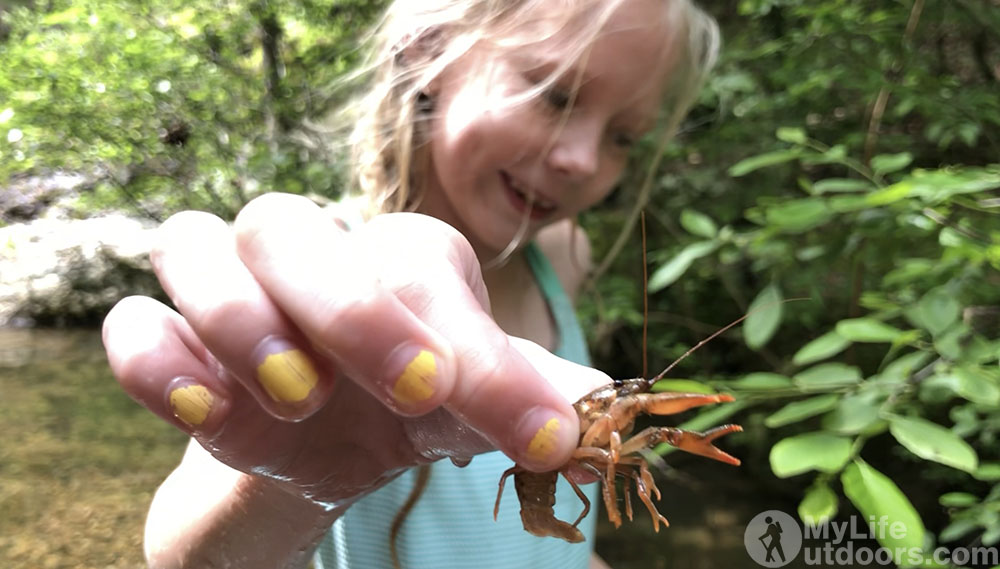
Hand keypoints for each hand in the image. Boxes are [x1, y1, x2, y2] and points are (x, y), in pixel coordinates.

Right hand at [103, 193, 609, 506]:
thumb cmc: (409, 405)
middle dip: (352, 309)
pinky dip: (157, 359)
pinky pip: (135, 324)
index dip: (481, 352)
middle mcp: (309, 253)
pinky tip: (206, 411)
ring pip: (195, 246)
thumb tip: (602, 422)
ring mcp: (230, 288)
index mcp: (395, 257)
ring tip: (299, 396)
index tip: (534, 434)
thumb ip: (530, 403)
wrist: (327, 442)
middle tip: (416, 392)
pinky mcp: (171, 339)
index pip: (424, 273)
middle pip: (294, 228)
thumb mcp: (474, 407)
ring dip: (240, 318)